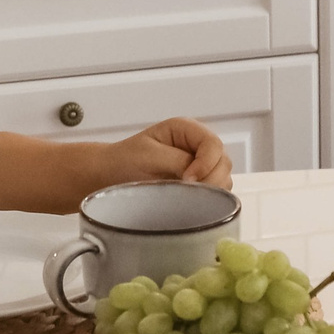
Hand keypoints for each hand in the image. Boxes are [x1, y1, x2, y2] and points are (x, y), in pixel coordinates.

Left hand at [102, 117, 231, 189]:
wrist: (110, 177)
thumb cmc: (124, 161)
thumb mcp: (149, 156)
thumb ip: (177, 161)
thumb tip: (198, 176)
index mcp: (186, 130)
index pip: (212, 144)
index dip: (206, 164)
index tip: (187, 179)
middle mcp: (197, 146)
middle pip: (223, 162)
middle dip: (210, 180)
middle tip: (188, 193)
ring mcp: (200, 166)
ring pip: (223, 178)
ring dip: (210, 192)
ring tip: (186, 199)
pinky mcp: (198, 185)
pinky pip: (215, 193)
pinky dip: (208, 201)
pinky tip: (189, 204)